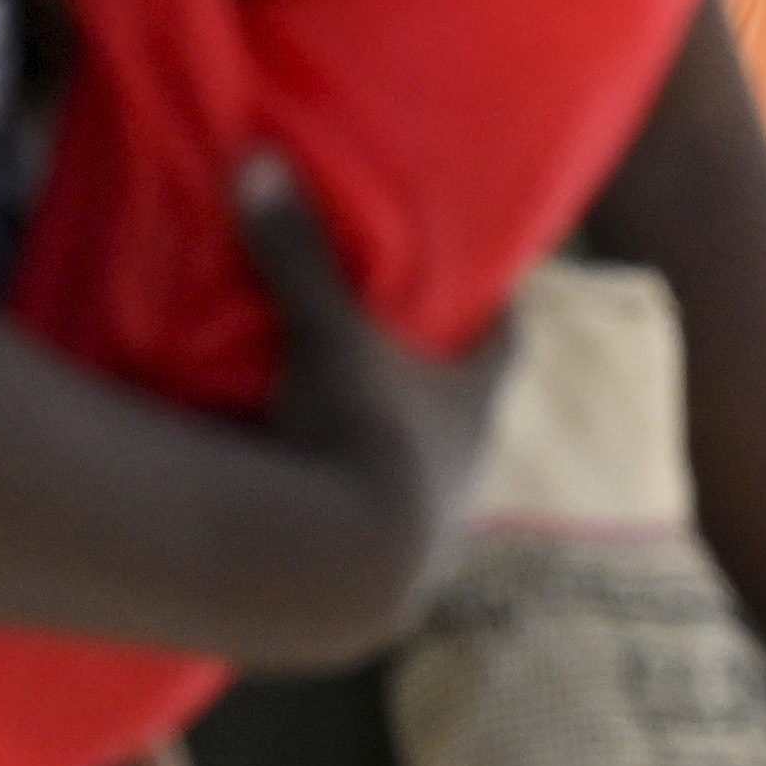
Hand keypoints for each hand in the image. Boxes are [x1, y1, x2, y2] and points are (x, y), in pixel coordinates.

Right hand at [229, 148, 506, 660]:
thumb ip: (296, 254)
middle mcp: (467, 476)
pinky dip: (362, 549)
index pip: (507, 343)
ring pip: (432, 501)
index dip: (499, 313)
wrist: (337, 574)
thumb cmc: (354, 434)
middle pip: (468, 424)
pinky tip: (328, 549)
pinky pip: (384, 567)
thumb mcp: (323, 336)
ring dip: (402, 483)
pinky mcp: (387, 605)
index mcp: (470, 406)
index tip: (491, 288)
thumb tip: (258, 161)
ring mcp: (433, 546)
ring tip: (358, 464)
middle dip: (441, 401)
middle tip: (406, 374)